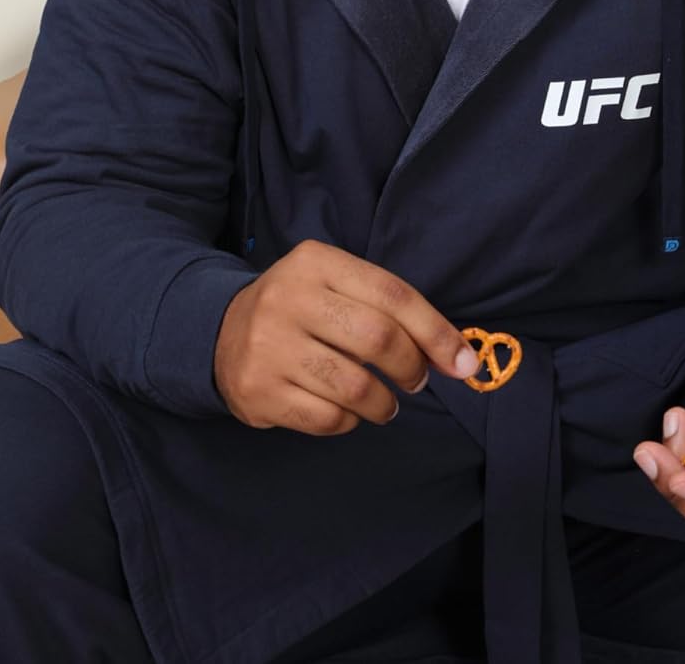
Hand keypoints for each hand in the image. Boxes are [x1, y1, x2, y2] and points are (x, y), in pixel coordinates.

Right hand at [214, 238, 482, 433]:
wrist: (220, 332)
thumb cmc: (302, 309)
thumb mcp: (336, 286)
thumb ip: (390, 310)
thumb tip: (458, 357)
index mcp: (317, 262)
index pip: (393, 295)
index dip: (436, 332)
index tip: (464, 365)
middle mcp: (289, 298)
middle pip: (377, 338)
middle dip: (410, 368)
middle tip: (415, 381)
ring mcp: (269, 346)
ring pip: (354, 386)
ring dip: (384, 404)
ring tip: (386, 404)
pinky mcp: (258, 390)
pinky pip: (326, 419)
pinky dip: (350, 422)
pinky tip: (348, 412)